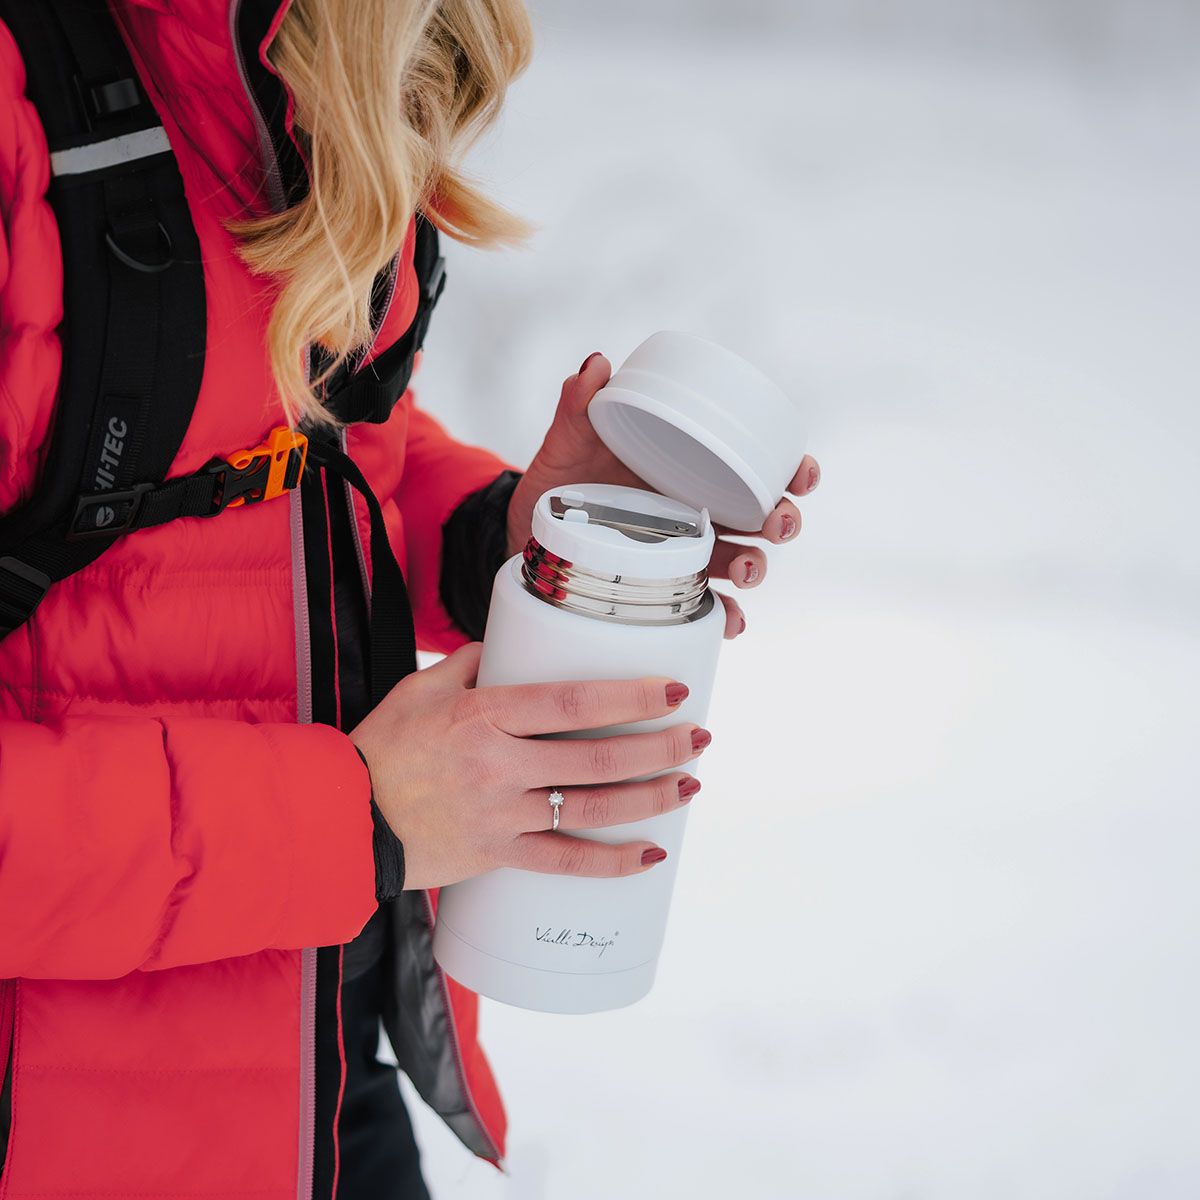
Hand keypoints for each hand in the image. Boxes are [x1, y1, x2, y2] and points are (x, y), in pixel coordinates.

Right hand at [349, 643, 709, 889]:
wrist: (341, 820)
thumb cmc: (381, 746)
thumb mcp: (420, 687)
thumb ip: (472, 662)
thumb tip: (512, 644)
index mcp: (484, 714)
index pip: (573, 702)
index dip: (630, 697)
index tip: (673, 691)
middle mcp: (499, 765)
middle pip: (597, 757)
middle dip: (660, 747)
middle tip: (701, 738)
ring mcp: (501, 815)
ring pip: (591, 809)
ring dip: (650, 798)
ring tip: (690, 786)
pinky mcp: (497, 856)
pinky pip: (564, 863)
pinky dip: (611, 862)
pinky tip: (650, 854)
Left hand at [507, 352, 820, 638]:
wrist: (525, 529)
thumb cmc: (558, 478)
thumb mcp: (567, 442)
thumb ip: (579, 406)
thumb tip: (598, 363)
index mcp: (690, 469)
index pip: (756, 466)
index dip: (792, 470)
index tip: (802, 474)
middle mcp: (698, 512)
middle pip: (762, 518)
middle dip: (783, 521)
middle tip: (777, 522)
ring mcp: (683, 553)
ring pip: (741, 562)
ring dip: (756, 568)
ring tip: (746, 571)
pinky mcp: (665, 589)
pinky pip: (704, 607)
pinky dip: (723, 617)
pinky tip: (725, 621)